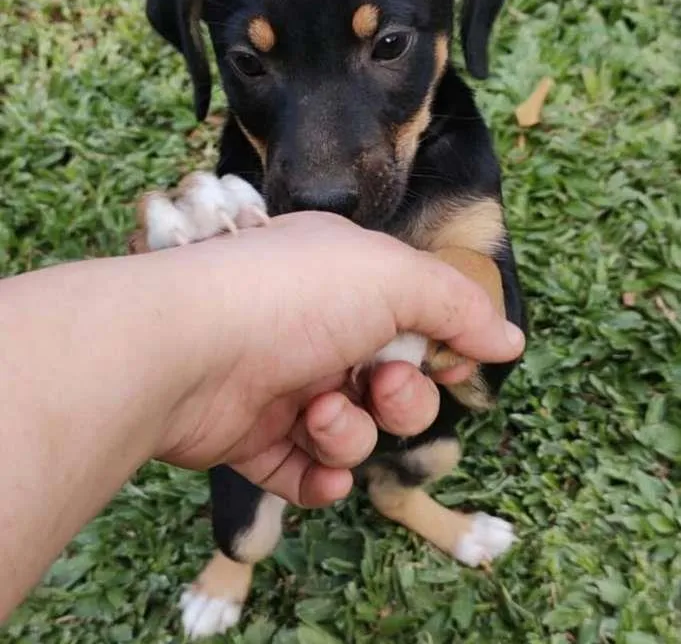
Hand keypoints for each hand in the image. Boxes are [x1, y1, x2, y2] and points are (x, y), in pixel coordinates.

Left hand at [153, 213, 524, 504]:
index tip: (449, 362)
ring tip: (318, 415)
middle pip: (394, 385)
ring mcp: (283, 383)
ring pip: (354, 433)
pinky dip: (318, 479)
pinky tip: (316, 470)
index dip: (440, 349)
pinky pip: (307, 475)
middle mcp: (316, 327)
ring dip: (350, 434)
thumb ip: (457, 305)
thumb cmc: (291, 296)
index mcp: (346, 277)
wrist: (183, 347)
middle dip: (401, 398)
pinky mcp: (252, 437)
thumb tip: (510, 339)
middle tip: (378, 386)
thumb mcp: (392, 276)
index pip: (414, 318)